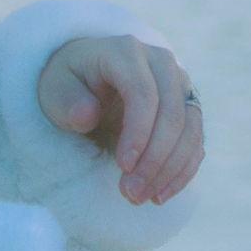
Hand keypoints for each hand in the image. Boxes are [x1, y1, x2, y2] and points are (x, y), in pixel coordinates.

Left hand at [38, 35, 203, 205]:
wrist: (89, 76)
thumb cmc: (70, 84)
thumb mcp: (55, 89)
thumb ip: (67, 101)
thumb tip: (87, 114)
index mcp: (127, 52)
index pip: (144, 92)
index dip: (139, 131)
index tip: (123, 166)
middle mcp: (161, 62)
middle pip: (173, 112)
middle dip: (155, 157)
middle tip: (130, 193)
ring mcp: (179, 82)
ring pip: (190, 126)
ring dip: (171, 167)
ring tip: (142, 198)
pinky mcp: (187, 105)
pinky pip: (196, 139)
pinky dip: (183, 169)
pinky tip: (161, 194)